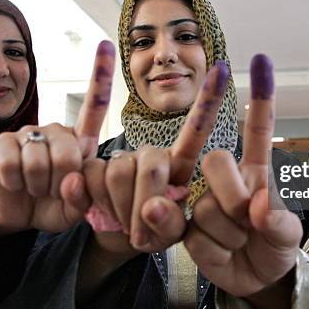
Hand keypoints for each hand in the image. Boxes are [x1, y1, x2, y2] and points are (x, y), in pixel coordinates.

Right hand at [0, 40, 114, 234]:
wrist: (18, 216)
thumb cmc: (54, 205)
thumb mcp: (77, 207)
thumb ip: (83, 196)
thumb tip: (71, 179)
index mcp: (80, 140)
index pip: (93, 105)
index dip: (101, 74)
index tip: (108, 44)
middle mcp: (55, 130)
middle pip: (68, 153)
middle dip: (60, 182)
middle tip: (52, 189)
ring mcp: (26, 133)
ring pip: (38, 160)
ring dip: (37, 185)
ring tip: (35, 187)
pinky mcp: (1, 143)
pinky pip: (12, 164)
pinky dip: (15, 183)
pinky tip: (15, 183)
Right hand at [83, 61, 229, 257]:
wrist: (113, 239)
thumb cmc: (151, 233)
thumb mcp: (169, 236)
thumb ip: (169, 225)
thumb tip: (153, 207)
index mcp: (177, 165)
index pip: (195, 131)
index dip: (207, 100)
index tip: (222, 69)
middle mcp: (149, 154)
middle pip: (150, 165)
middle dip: (144, 206)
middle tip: (141, 231)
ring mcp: (119, 157)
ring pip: (117, 172)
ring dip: (117, 208)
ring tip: (121, 219)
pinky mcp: (87, 164)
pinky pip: (86, 178)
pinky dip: (87, 200)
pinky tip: (90, 204)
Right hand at [184, 54, 301, 307]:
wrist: (255, 279)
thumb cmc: (275, 247)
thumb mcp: (288, 237)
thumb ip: (279, 222)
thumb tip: (258, 207)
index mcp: (256, 171)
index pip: (258, 131)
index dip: (261, 97)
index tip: (260, 60)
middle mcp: (226, 179)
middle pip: (217, 161)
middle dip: (232, 195)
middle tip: (247, 222)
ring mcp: (202, 201)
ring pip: (205, 205)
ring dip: (226, 233)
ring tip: (238, 243)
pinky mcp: (185, 225)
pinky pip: (192, 233)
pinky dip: (211, 250)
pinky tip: (220, 253)